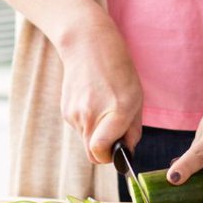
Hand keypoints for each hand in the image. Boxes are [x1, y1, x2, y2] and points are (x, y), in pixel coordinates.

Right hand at [58, 14, 142, 165]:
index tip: (117, 149)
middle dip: (105, 148)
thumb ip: (132, 129)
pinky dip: (87, 121)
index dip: (109, 157)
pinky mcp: (65, 111)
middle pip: (93, 152)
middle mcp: (92, 115)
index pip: (101, 152)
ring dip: (97, 132)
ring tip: (104, 106)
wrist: (88, 45)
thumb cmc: (118, 69)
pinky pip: (79, 127)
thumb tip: (127, 151)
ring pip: (86, 140)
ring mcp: (75, 113)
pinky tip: (93, 100)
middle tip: (115, 128)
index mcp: (117, 111)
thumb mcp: (137, 96)